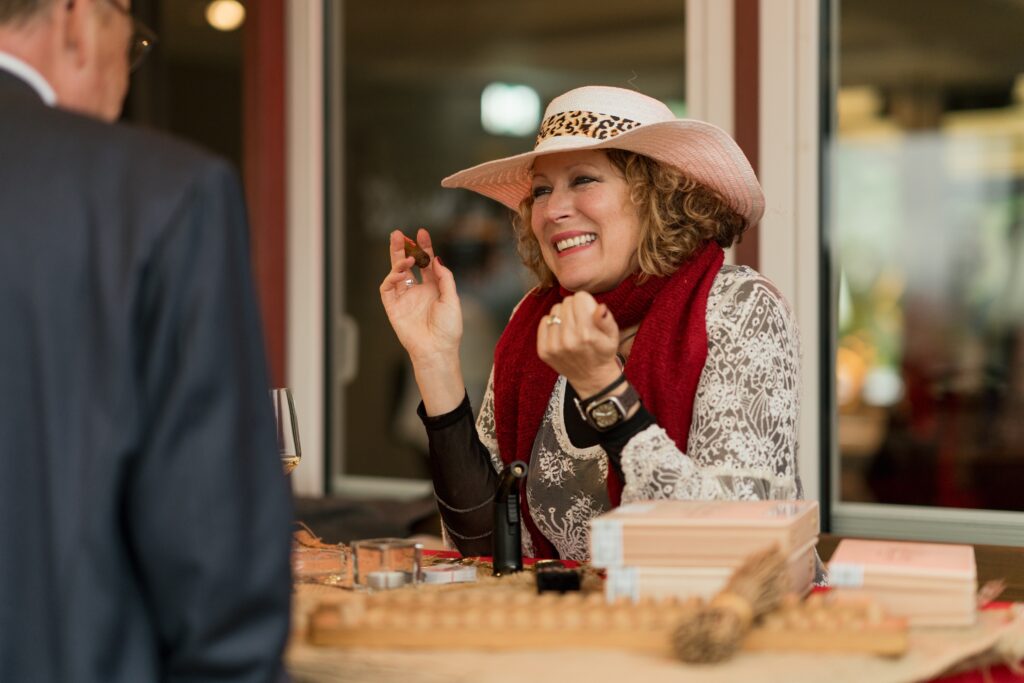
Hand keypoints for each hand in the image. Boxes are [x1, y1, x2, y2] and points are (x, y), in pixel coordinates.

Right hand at [380, 228, 461, 366]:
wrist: (437, 349)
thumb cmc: (448, 329)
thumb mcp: (452, 298)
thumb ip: (444, 277)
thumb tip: (436, 258)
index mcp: (433, 288)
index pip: (426, 263)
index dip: (424, 247)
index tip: (421, 232)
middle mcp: (417, 291)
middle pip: (407, 264)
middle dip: (403, 248)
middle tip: (399, 234)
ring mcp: (404, 298)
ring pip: (395, 273)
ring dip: (398, 261)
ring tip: (406, 258)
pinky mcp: (393, 307)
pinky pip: (388, 288)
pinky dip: (391, 278)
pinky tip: (401, 273)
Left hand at [536, 291, 621, 398]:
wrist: (591, 378)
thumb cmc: (603, 352)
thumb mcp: (612, 335)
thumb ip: (606, 320)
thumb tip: (600, 307)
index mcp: (587, 333)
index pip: (579, 297)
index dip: (586, 302)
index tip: (589, 312)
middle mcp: (569, 339)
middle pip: (566, 302)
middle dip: (575, 308)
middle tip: (581, 321)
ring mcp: (554, 346)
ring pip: (554, 310)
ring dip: (563, 315)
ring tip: (571, 328)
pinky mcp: (543, 351)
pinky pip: (543, 321)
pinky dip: (551, 324)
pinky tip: (561, 333)